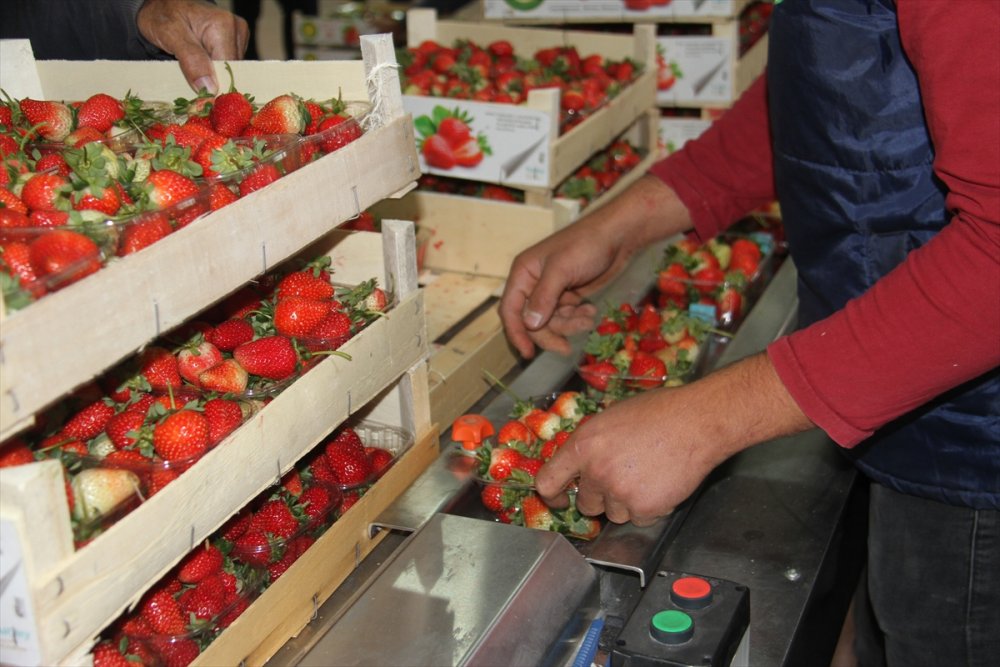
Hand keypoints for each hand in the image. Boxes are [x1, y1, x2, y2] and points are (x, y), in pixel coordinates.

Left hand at [137, 0, 249, 93]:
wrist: (159, 4)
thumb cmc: (161, 14)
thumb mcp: (170, 34)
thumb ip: (191, 60)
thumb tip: (210, 89)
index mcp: (223, 26)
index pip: (229, 68)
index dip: (216, 86)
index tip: (201, 99)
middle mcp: (236, 30)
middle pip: (232, 70)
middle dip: (214, 83)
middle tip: (193, 89)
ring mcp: (237, 37)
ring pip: (230, 71)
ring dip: (213, 78)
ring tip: (193, 74)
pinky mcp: (234, 43)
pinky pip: (227, 66)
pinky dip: (213, 72)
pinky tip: (200, 69)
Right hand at [499, 175, 685, 358]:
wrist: (618, 236)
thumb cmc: (585, 245)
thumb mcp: (562, 269)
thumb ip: (544, 297)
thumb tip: (529, 324)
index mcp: (524, 273)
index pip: (510, 309)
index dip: (516, 333)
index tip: (528, 354)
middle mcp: (534, 284)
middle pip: (532, 321)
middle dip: (550, 333)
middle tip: (566, 348)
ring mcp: (553, 291)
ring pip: (552, 322)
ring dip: (569, 324)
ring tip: (588, 316)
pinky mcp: (570, 296)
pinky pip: (567, 316)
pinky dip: (578, 317)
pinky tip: (591, 308)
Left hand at [535, 353, 814, 525]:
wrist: (697, 421)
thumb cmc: (659, 412)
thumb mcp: (611, 417)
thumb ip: (592, 444)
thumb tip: (581, 464)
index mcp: (583, 445)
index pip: (548, 481)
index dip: (552, 495)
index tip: (559, 499)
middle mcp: (596, 471)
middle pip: (585, 503)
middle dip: (600, 497)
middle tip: (622, 480)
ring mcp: (619, 492)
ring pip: (614, 514)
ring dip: (626, 503)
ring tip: (647, 476)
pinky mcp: (643, 508)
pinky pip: (639, 519)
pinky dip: (650, 508)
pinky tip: (661, 484)